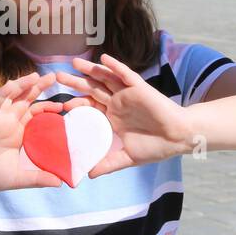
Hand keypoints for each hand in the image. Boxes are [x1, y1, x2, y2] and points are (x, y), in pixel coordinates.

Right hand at [0, 72, 66, 193]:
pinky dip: (6, 91)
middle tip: (55, 77)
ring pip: (12, 96)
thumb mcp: (18, 178)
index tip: (62, 106)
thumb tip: (60, 182)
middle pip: (26, 99)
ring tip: (39, 75)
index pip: (35, 113)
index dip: (47, 107)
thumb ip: (38, 178)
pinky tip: (16, 84)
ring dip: (25, 84)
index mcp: (17, 132)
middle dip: (39, 87)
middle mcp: (8, 121)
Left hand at [54, 53, 193, 178]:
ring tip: (74, 62)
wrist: (178, 138)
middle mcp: (118, 103)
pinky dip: (115, 66)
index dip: (76, 105)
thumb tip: (88, 175)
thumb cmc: (156, 147)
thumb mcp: (127, 157)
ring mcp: (128, 94)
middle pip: (92, 90)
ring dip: (91, 70)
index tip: (62, 106)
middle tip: (57, 76)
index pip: (90, 108)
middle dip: (75, 83)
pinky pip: (126, 74)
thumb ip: (108, 164)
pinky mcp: (140, 88)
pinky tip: (103, 58)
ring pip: (106, 79)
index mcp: (113, 118)